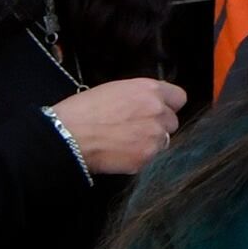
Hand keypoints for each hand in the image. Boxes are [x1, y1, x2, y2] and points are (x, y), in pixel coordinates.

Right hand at [49, 78, 187, 176]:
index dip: (168, 105)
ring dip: (150, 142)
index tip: (160, 110)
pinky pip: (150, 158)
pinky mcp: (146, 158)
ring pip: (163, 142)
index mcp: (150, 90)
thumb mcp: (116, 90)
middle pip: (172, 122)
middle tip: (136, 128)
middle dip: (158, 126)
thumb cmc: (85, 110)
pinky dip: (138, 157)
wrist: (68, 135)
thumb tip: (152, 104)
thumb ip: (141, 96)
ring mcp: (154, 137)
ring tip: (125, 142)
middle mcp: (158, 112)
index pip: (179, 98)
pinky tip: (119, 153)